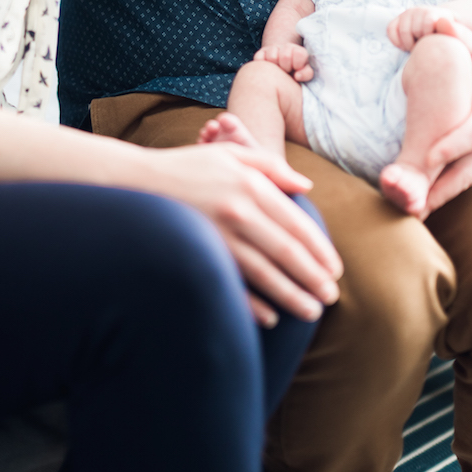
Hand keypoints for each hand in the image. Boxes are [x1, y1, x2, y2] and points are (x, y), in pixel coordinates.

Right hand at [151, 141, 341, 327]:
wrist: (135, 181)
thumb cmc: (187, 166)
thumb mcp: (230, 154)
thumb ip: (271, 167)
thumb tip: (307, 187)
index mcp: (249, 185)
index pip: (295, 224)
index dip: (320, 249)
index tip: (336, 269)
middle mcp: (236, 211)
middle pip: (285, 252)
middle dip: (313, 278)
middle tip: (332, 298)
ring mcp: (216, 236)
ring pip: (264, 273)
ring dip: (292, 296)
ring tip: (312, 311)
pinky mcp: (198, 254)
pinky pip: (231, 285)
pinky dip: (253, 305)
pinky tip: (271, 317)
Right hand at [253, 43, 313, 81]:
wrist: (281, 68)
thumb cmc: (295, 73)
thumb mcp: (305, 73)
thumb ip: (306, 73)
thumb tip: (297, 76)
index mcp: (299, 51)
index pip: (299, 53)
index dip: (298, 64)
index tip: (296, 69)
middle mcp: (286, 47)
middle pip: (285, 56)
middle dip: (286, 67)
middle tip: (286, 71)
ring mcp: (271, 50)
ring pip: (272, 56)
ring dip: (274, 66)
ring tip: (277, 70)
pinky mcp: (260, 54)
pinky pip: (259, 58)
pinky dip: (263, 64)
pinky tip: (268, 69)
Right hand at [387, 5, 454, 50]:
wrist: (444, 28)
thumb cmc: (452, 37)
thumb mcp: (459, 35)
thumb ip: (455, 32)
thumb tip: (440, 26)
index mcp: (436, 13)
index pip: (428, 23)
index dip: (429, 36)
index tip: (436, 43)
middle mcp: (421, 10)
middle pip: (414, 30)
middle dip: (420, 43)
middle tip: (427, 48)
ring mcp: (408, 13)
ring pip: (402, 31)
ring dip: (408, 44)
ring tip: (418, 47)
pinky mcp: (398, 19)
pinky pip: (391, 29)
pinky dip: (396, 41)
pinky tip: (406, 46)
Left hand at [423, 15, 471, 212]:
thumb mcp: (467, 40)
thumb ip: (453, 30)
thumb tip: (443, 21)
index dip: (455, 144)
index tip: (428, 157)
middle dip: (446, 183)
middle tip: (417, 200)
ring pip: (469, 177)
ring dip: (442, 195)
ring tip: (414, 210)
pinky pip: (463, 179)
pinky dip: (443, 193)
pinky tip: (419, 206)